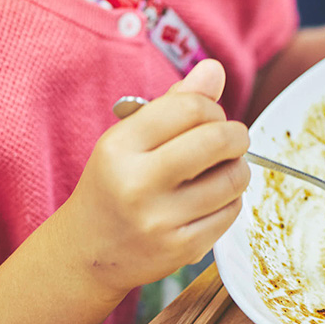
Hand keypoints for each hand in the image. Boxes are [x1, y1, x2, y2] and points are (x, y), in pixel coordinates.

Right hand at [57, 60, 249, 294]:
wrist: (87, 254)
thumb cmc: (113, 186)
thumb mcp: (128, 139)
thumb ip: (174, 103)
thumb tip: (214, 69)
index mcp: (119, 147)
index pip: (190, 108)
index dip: (212, 108)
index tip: (211, 118)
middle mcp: (138, 183)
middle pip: (218, 140)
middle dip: (236, 135)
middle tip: (231, 139)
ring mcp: (161, 220)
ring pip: (233, 178)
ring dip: (237, 168)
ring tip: (221, 169)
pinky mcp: (182, 249)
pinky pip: (232, 211)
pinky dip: (231, 199)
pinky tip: (211, 199)